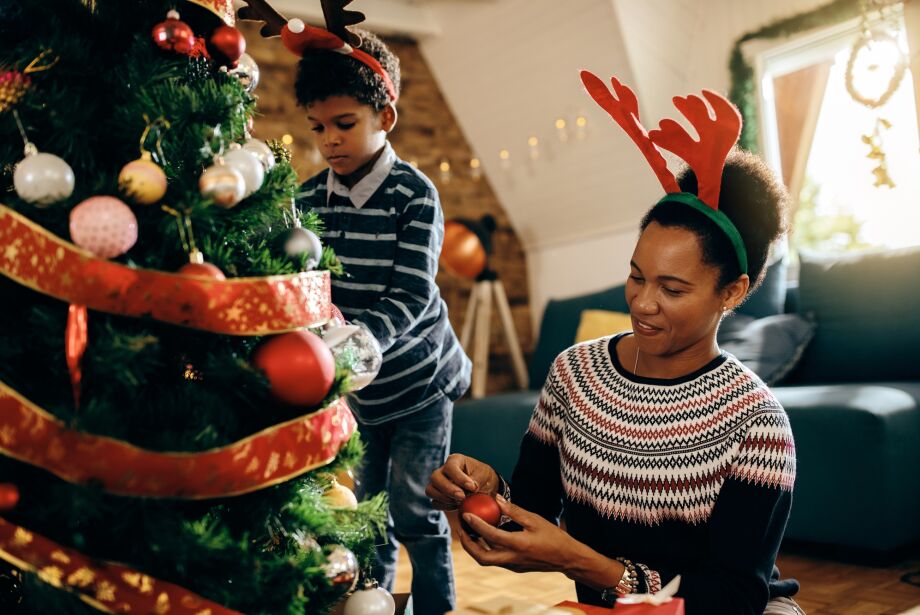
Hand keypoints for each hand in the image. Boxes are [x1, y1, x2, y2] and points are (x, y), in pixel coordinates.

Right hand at [426, 454, 498, 510]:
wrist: (485, 489)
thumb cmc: (484, 478)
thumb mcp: (485, 476)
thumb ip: (476, 481)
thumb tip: (470, 488)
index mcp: (455, 460)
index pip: (450, 467)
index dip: (459, 478)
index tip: (472, 487)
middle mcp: (444, 470)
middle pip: (435, 477)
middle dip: (448, 489)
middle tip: (462, 497)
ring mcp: (439, 483)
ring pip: (430, 490)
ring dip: (445, 498)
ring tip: (460, 501)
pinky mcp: (438, 496)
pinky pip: (435, 503)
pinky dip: (445, 506)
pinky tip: (457, 506)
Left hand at [458, 494, 579, 573]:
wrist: (567, 558)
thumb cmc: (553, 536)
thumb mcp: (535, 520)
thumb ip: (514, 510)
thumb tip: (496, 498)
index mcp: (518, 545)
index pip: (491, 536)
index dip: (476, 525)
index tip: (466, 514)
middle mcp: (513, 559)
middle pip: (481, 557)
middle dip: (468, 544)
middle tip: (461, 529)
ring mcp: (513, 566)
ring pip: (486, 561)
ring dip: (475, 548)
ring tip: (469, 532)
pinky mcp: (515, 568)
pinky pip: (495, 560)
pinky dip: (486, 550)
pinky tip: (485, 538)